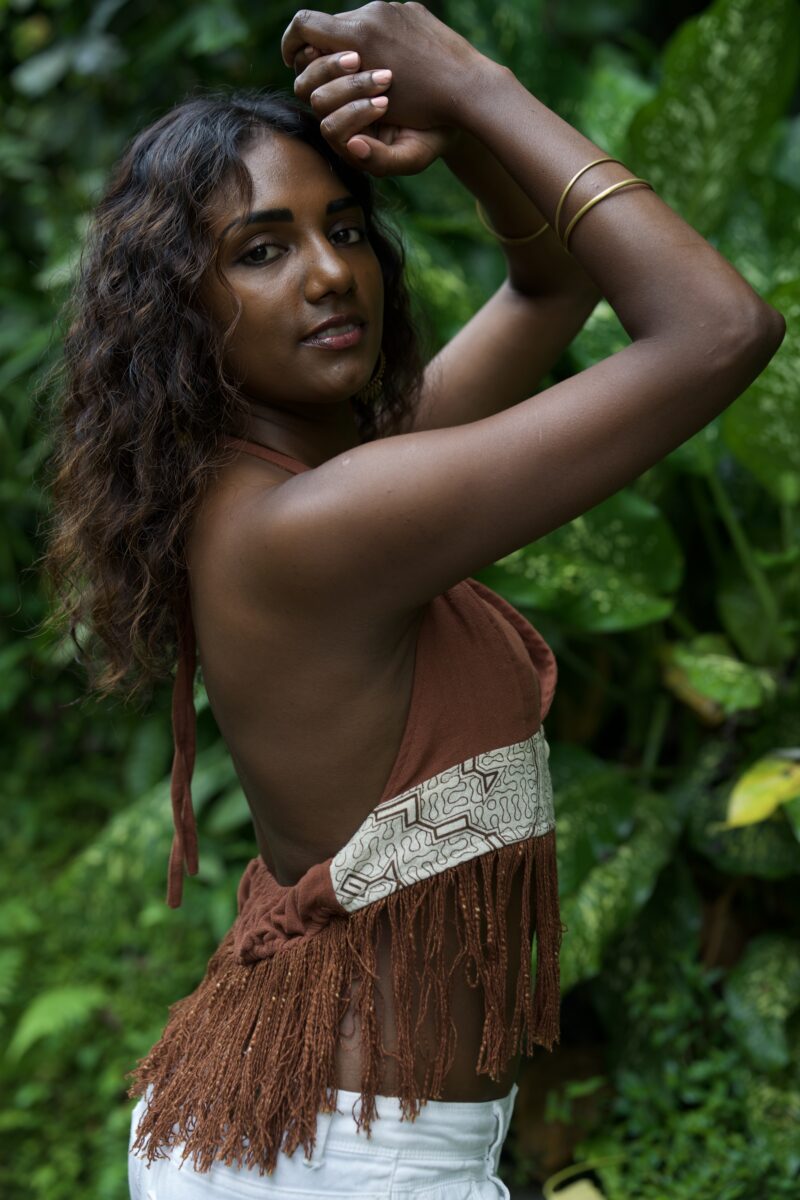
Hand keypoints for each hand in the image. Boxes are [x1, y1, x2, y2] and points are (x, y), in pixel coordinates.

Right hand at [282, 2, 482, 131]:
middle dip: (324, 50)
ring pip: (356, 23)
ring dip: (352, 47)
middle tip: (327, 72)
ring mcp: (393, 7)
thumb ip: (335, 95)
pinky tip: (391, 66)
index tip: (291, 60)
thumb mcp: (374, 111)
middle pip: (329, 24)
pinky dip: (376, 42)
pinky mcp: (411, 10)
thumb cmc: (425, 111)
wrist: (472, 89)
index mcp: (358, 37)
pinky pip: (382, 22)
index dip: (291, 43)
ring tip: (364, 73)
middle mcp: (372, 13)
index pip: (304, 25)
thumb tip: (303, 78)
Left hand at [293, 45, 458, 175]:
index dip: (353, 114)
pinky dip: (332, 47)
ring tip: (365, 57)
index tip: (385, 103)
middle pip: (318, 100)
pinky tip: (358, 44)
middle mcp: (336, 118)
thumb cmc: (429, 137)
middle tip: (382, 76)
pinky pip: (318, 54)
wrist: (444, 108)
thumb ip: (382, 160)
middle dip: (348, 88)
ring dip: (337, 65)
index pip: (332, 129)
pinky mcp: (339, 67)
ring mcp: (334, 93)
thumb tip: (352, 144)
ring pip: (312, 77)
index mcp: (349, 143)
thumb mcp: (413, 156)